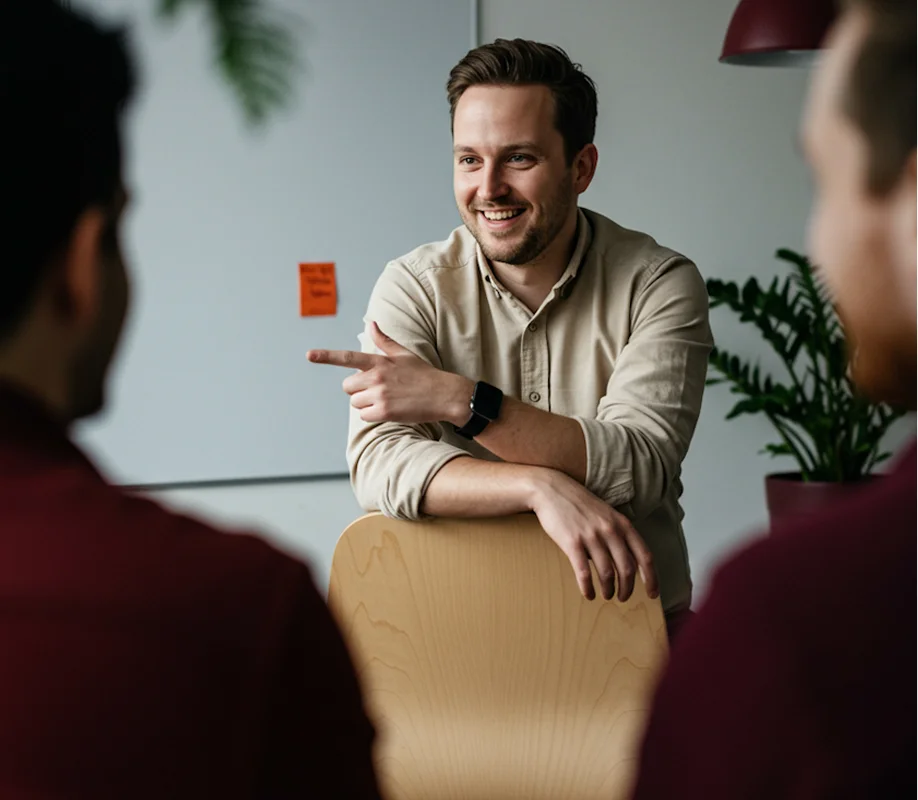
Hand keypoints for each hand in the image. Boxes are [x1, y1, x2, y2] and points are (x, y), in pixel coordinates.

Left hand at [306, 322, 472, 424]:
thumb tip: (370, 323)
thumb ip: (383, 340)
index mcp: (379, 361)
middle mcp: (377, 377)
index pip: (348, 357)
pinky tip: (390, 410)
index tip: (309, 355)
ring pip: (356, 402)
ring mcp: (380, 395)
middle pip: (348, 386)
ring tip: (388, 399)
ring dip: (367, 403)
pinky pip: (365, 416)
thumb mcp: (404, 354)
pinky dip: (374, 415)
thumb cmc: (424, 374)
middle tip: (378, 389)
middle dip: (358, 389)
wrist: (444, 394)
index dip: (326, 356)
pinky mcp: (384, 412)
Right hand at [527, 468, 658, 602]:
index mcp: (622, 524)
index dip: (652, 578)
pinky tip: (588, 594)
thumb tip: (629, 562)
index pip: (645, 556)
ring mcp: (591, 536)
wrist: (551, 489)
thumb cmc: (579, 504)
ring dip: (608, 590)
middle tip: (623, 597)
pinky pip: (584, 572)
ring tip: (606, 596)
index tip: (653, 593)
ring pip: (607, 573)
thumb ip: (619, 534)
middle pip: (627, 569)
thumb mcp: (607, 514)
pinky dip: (588, 588)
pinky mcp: (572, 542)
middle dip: (627, 588)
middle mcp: (610, 530)